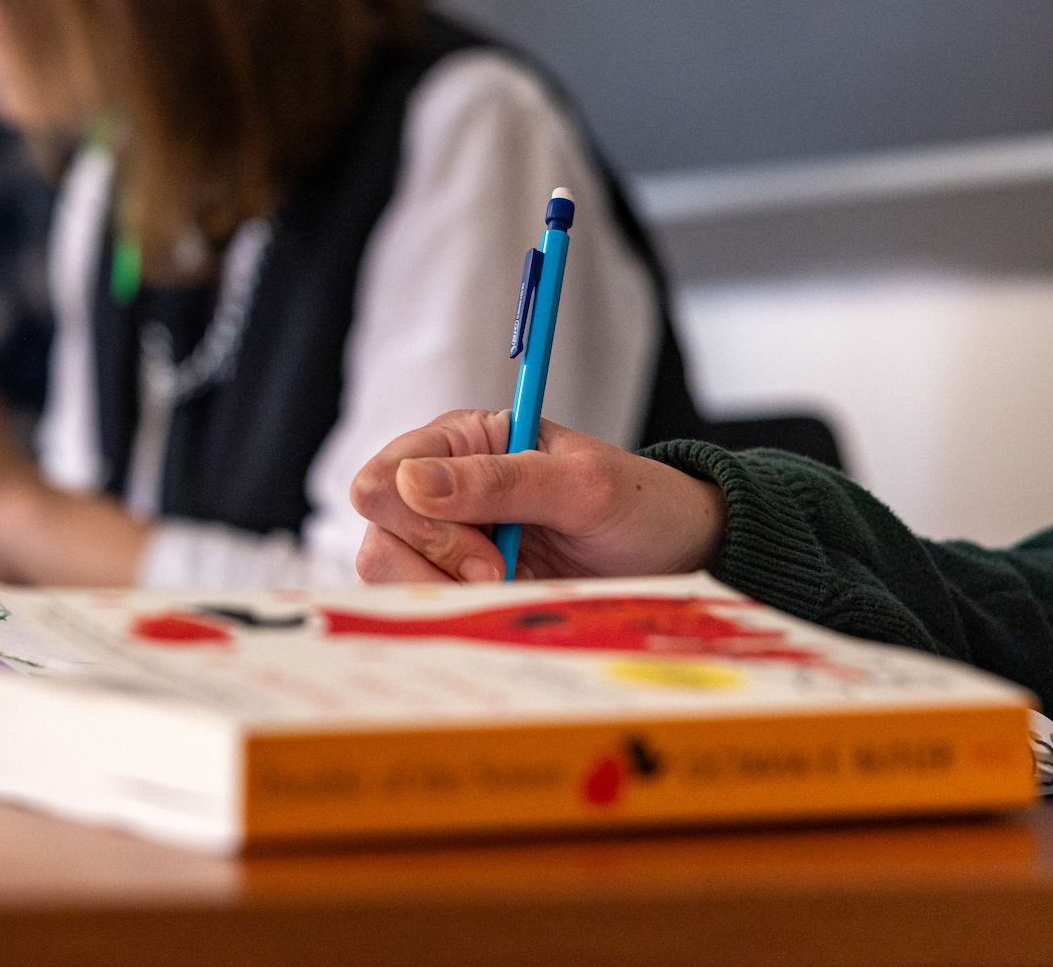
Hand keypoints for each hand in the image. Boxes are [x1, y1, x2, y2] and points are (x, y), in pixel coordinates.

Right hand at [350, 409, 724, 584]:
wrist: (673, 557)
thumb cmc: (636, 505)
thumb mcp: (583, 486)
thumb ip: (501, 480)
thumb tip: (412, 481)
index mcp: (462, 440)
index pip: (385, 477)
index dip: (424, 520)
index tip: (491, 546)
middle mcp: (440, 484)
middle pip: (380, 531)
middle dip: (441, 561)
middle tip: (505, 572)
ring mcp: (444, 537)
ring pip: (386, 571)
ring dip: (447, 591)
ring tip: (508, 586)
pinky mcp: (455, 581)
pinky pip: (416, 603)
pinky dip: (452, 612)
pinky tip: (500, 601)